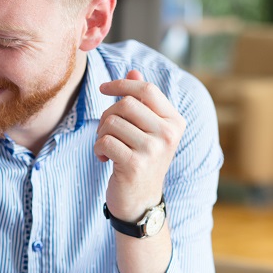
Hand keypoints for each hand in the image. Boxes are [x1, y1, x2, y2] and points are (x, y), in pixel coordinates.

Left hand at [96, 69, 185, 221]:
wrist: (141, 201)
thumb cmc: (141, 160)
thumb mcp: (146, 130)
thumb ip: (141, 102)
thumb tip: (133, 71)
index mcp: (174, 122)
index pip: (146, 89)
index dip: (122, 84)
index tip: (104, 88)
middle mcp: (168, 134)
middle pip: (125, 104)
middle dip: (108, 115)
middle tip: (106, 132)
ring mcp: (153, 150)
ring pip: (111, 122)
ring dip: (101, 134)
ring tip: (109, 148)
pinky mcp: (134, 164)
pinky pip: (104, 141)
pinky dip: (98, 149)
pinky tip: (106, 159)